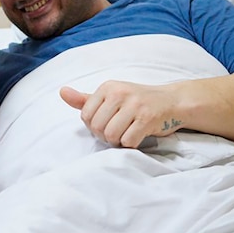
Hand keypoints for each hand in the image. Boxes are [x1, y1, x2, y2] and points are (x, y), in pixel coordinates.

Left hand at [60, 81, 182, 148]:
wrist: (172, 102)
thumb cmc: (137, 102)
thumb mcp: (111, 96)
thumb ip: (85, 99)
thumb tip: (61, 92)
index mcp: (108, 87)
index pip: (86, 115)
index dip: (94, 126)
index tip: (106, 125)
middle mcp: (120, 93)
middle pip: (97, 127)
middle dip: (105, 136)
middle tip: (117, 132)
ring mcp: (135, 105)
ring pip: (111, 135)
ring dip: (118, 142)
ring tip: (126, 134)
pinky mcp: (147, 118)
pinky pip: (128, 141)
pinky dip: (131, 144)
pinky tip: (137, 136)